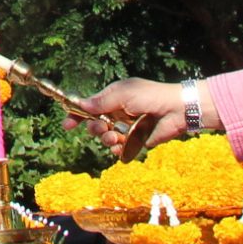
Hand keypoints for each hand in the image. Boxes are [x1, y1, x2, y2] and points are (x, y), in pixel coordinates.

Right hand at [72, 78, 188, 154]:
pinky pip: (119, 149)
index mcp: (112, 99)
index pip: (89, 107)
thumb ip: (101, 101)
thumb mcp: (122, 93)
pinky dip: (118, 148)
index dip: (77, 114)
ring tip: (114, 136)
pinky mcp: (135, 141)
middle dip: (93, 128)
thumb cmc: (150, 96)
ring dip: (106, 139)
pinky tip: (122, 145)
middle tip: (101, 128)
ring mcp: (126, 128)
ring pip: (106, 138)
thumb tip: (81, 104)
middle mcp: (117, 114)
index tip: (66, 124)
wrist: (176, 110)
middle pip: (94, 125)